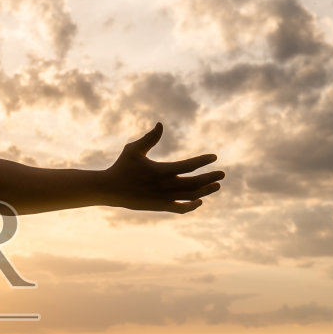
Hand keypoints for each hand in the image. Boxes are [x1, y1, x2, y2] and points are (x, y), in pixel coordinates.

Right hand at [106, 123, 223, 212]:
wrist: (110, 190)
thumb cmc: (122, 166)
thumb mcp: (133, 149)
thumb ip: (150, 138)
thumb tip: (161, 124)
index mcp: (161, 170)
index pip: (188, 165)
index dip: (203, 161)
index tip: (214, 157)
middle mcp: (165, 186)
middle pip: (194, 183)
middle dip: (210, 177)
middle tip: (222, 174)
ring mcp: (163, 198)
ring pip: (190, 196)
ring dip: (205, 191)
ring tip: (216, 186)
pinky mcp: (159, 207)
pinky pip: (180, 209)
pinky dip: (191, 206)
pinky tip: (199, 200)